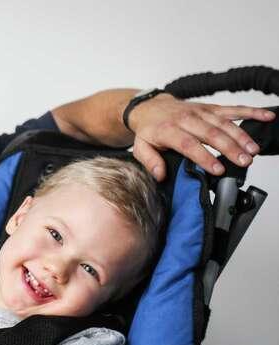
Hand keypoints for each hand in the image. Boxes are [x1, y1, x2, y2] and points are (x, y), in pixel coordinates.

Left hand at [128, 93, 275, 180]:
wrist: (150, 107)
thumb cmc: (148, 130)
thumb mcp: (141, 147)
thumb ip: (150, 162)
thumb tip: (160, 175)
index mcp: (168, 130)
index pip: (189, 144)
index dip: (204, 157)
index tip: (218, 169)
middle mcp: (187, 119)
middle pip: (211, 133)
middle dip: (229, 148)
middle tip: (243, 161)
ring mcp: (200, 112)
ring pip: (224, 122)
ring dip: (241, 136)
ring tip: (253, 150)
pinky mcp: (210, 108)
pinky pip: (232, 108)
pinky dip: (250, 112)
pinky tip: (266, 116)